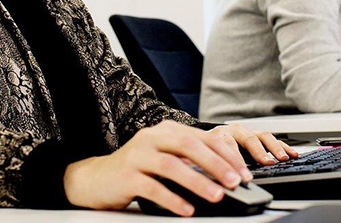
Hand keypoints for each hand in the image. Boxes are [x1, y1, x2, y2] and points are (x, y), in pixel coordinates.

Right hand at [63, 120, 287, 215]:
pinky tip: (187, 210)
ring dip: (197, 182)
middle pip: (188, 146)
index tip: (244, 172)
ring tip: (216, 195)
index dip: (226, 154)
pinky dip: (172, 199)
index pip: (202, 137)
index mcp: (165, 130)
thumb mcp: (164, 158)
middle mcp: (151, 138)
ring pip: (171, 165)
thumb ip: (189, 161)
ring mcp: (137, 155)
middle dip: (216, 164)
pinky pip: (152, 187)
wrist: (96, 178)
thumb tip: (226, 175)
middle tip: (236, 182)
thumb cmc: (135, 169)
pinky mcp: (126, 176)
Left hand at [207, 124, 297, 165]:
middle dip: (259, 152)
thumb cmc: (205, 151)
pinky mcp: (258, 136)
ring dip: (274, 147)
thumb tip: (210, 177)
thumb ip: (207, 166)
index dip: (236, 159)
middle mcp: (233, 131)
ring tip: (282, 158)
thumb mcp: (202, 158)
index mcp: (217, 135)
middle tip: (267, 163)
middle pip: (248, 138)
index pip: (227, 144)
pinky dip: (283, 146)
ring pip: (263, 136)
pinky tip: (292, 154)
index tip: (243, 173)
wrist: (204, 140)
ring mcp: (247, 133)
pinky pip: (273, 139)